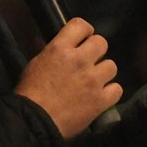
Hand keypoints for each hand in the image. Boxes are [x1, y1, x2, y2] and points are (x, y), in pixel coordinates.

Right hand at [15, 17, 123, 138]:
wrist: (34, 121)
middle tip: (88, 62)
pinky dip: (110, 93)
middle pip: (101, 43)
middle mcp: (80, 60)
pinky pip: (117, 89)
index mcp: (60, 48)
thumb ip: (51, 52)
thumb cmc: (29, 93)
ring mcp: (93, 80)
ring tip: (94, 81)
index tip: (83, 39)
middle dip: (96, 51)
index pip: (81, 25)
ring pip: (111, 66)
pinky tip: (101, 96)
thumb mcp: (35, 64)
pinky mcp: (100, 100)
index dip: (85, 31)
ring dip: (103, 72)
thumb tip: (58, 45)